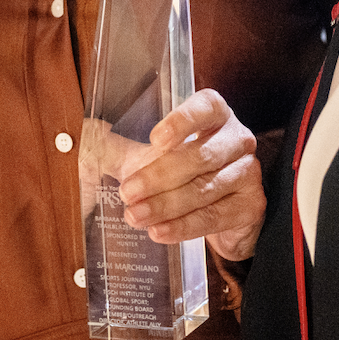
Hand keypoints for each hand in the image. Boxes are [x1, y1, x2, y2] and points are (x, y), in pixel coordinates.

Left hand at [113, 89, 265, 261]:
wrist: (226, 208)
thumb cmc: (187, 169)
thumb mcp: (156, 153)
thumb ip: (125, 146)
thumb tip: (87, 137)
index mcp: (215, 114)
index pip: (205, 108)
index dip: (182, 121)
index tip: (155, 138)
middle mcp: (237, 139)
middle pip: (199, 156)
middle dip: (159, 176)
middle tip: (128, 192)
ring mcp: (248, 172)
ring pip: (204, 189)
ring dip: (165, 206)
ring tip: (135, 216)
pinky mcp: (251, 206)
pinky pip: (213, 217)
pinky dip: (183, 227)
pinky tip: (160, 231)